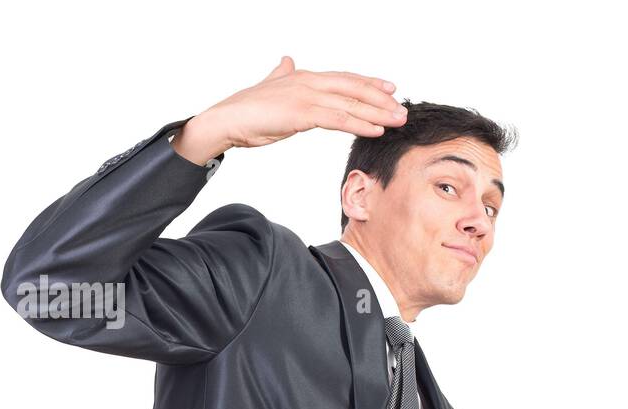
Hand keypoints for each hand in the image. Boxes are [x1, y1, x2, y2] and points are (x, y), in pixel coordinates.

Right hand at [172, 57, 406, 164]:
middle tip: (401, 109)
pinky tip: (376, 129)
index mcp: (303, 77)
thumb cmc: (246, 110)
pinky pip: (338, 119)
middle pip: (353, 88)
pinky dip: (360, 123)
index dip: (368, 84)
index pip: (344, 79)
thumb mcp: (270, 87)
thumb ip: (281, 74)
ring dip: (377, 113)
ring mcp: (305, 96)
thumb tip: (286, 60)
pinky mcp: (301, 114)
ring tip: (397, 120)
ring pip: (350, 103)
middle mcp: (308, 82)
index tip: (390, 90)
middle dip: (380, 99)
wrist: (225, 120)